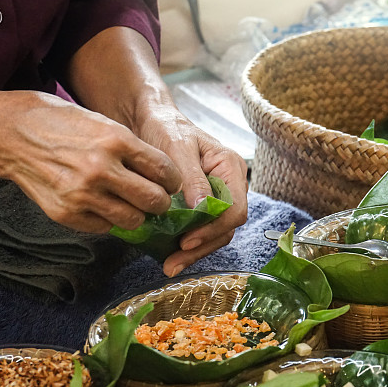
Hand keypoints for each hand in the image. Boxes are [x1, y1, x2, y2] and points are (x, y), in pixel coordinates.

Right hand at [0, 91, 182, 232]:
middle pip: (154, 201)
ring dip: (136, 215)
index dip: (172, 180)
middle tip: (155, 199)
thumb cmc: (59, 122)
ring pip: (132, 220)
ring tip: (129, 204)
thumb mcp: (102, 123)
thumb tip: (160, 175)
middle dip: (160, 202)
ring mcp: (83, 194)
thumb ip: (131, 149)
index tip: (169, 183)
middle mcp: (102, 169)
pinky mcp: (66, 213)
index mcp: (116, 140)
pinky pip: (104, 228)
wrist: (9, 134)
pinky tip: (102, 205)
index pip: (164, 171)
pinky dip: (108, 220)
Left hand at [133, 103, 248, 276]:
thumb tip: (203, 207)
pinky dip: (186, 244)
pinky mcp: (201, 206)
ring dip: (194, 251)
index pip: (235, 209)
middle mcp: (230, 185)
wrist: (153, 122)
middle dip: (202, 247)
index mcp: (230, 168)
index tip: (186, 240)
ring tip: (169, 264)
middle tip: (173, 261)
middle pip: (226, 226)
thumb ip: (192, 177)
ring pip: (215, 233)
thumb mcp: (177, 148)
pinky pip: (201, 229)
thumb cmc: (167, 128)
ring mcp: (217, 197)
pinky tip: (168, 254)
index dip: (213, 228)